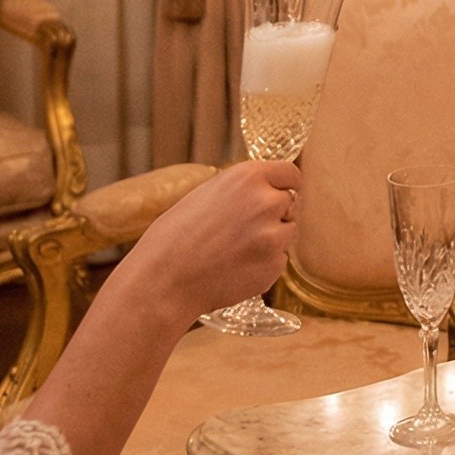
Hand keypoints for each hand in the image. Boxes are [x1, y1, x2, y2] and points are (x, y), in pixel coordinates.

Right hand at [111, 160, 301, 328]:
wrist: (162, 281)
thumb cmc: (174, 237)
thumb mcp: (207, 194)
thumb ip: (242, 190)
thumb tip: (270, 190)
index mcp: (248, 177)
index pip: (291, 174)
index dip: (287, 185)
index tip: (283, 193)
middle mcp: (267, 201)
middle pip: (292, 204)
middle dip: (276, 214)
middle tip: (246, 229)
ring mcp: (273, 236)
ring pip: (288, 233)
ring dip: (272, 240)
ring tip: (235, 250)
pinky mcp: (273, 266)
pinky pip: (279, 261)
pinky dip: (264, 264)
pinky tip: (235, 268)